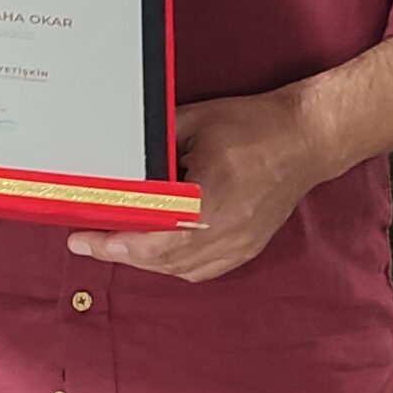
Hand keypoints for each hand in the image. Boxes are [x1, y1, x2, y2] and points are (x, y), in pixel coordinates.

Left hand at [68, 89, 326, 283]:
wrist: (308, 139)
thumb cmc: (257, 126)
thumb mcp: (195, 122)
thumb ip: (155, 145)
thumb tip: (118, 161)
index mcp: (214, 199)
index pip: (155, 237)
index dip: (115, 243)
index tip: (84, 238)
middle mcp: (229, 230)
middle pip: (162, 259)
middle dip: (119, 253)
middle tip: (87, 242)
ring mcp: (241, 244)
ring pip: (181, 269)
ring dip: (145, 261)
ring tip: (114, 246)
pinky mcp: (248, 247)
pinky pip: (202, 269)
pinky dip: (173, 264)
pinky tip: (154, 253)